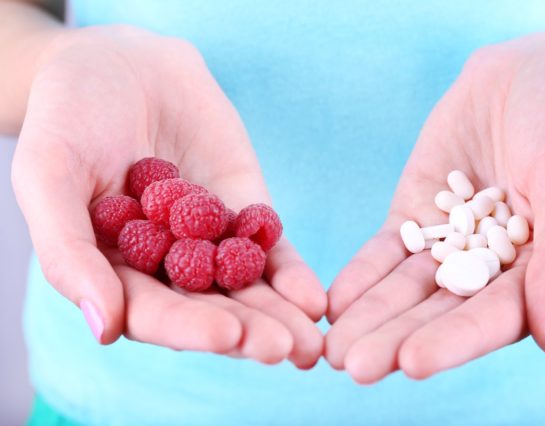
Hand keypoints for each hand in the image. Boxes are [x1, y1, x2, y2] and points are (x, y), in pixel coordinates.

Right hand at [11, 26, 325, 368]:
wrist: (123, 63)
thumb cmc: (70, 117)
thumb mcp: (49, 175)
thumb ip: (69, 251)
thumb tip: (104, 328)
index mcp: (114, 270)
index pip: (152, 312)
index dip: (187, 327)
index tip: (226, 335)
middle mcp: (163, 266)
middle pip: (208, 309)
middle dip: (249, 332)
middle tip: (287, 350)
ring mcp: (208, 241)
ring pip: (245, 288)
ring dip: (279, 315)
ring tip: (310, 341)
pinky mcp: (243, 211)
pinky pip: (271, 249)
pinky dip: (291, 274)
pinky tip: (314, 298)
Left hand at [325, 33, 544, 382]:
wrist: (526, 76)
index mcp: (538, 275)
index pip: (494, 317)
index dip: (454, 341)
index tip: (412, 363)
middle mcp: (490, 272)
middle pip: (440, 313)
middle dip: (394, 339)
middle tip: (351, 366)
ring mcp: (448, 246)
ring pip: (405, 290)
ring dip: (368, 318)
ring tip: (330, 348)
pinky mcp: (414, 219)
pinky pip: (384, 252)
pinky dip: (361, 276)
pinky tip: (333, 302)